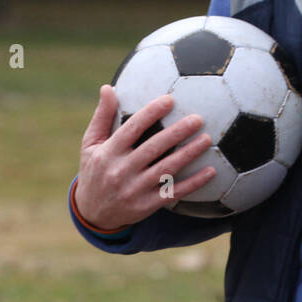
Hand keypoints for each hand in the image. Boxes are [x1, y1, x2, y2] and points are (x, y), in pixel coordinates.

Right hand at [73, 84, 215, 231]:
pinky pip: (173, 192)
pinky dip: (193, 183)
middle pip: (153, 147)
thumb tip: (108, 87)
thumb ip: (102, 117)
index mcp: (108, 152)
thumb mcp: (90, 144)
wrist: (93, 214)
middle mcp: (121, 171)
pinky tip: (211, 172)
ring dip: (188, 154)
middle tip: (197, 119)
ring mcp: (134, 190)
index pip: (132, 129)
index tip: (170, 100)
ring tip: (206, 139)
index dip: (151, 113)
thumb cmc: (94, 170)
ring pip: (166, 169)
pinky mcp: (146, 206)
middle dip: (176, 132)